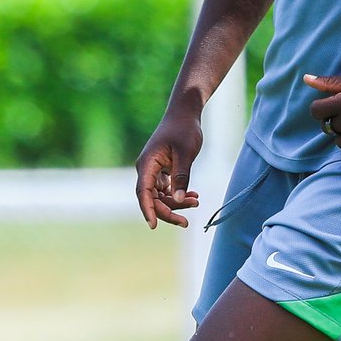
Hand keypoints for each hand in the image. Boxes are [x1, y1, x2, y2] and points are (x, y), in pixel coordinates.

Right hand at [133, 106, 202, 228]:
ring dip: (176, 203)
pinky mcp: (162, 171)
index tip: (153, 226)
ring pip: (160, 196)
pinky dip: (179, 195)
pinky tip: (193, 196)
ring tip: (196, 201)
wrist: (185, 114)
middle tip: (186, 222)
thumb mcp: (186, 153)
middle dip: (168, 211)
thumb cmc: (184, 130)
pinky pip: (167, 190)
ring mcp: (153, 171)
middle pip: (152, 199)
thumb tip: (177, 200)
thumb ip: (182, 176)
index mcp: (147, 164)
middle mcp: (146, 170)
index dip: (148, 210)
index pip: (143, 193)